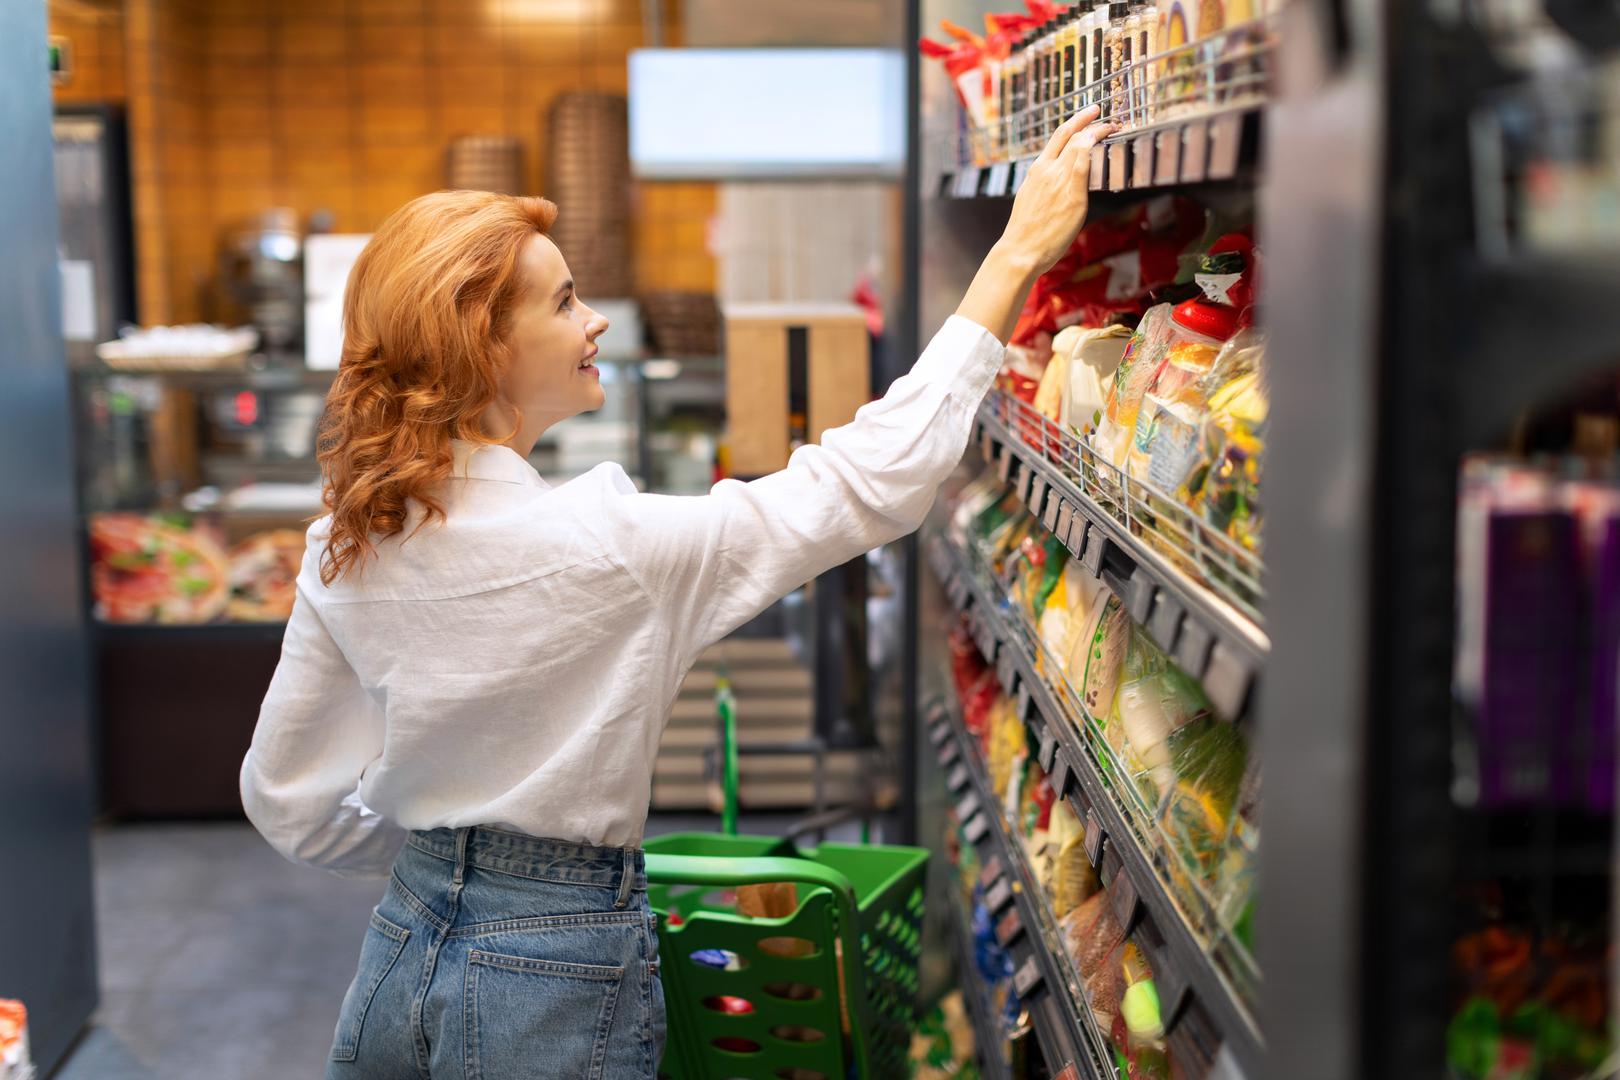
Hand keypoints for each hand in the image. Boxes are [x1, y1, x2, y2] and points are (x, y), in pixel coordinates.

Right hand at [954, 106, 1117, 343]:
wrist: (1020, 251)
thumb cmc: (1026, 234)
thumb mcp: (1031, 201)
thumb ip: (1044, 186)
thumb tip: (1057, 184)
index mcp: (1036, 171)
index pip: (1057, 138)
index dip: (1074, 123)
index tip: (1086, 116)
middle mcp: (1047, 171)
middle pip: (1069, 135)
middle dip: (1087, 119)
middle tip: (1100, 111)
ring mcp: (1060, 181)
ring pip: (1079, 144)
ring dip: (1098, 131)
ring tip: (1112, 126)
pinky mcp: (1073, 196)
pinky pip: (1084, 163)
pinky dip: (1094, 146)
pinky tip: (1106, 140)